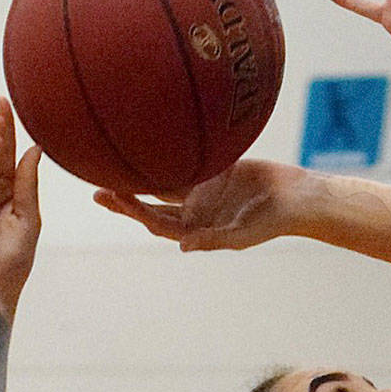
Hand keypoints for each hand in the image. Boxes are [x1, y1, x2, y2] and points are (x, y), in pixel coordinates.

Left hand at [94, 158, 308, 251]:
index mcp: (196, 228)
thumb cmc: (272, 221)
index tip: (111, 198)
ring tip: (110, 167)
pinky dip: (162, 157)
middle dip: (125, 199)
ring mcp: (201, 191)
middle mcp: (194, 211)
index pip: (156, 221)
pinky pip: (181, 163)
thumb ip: (212, 240)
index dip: (133, 211)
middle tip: (95, 191)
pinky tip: (143, 144)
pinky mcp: (212, 171)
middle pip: (151, 205)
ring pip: (162, 184)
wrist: (295, 198)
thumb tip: (182, 246)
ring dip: (138, 178)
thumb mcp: (242, 233)